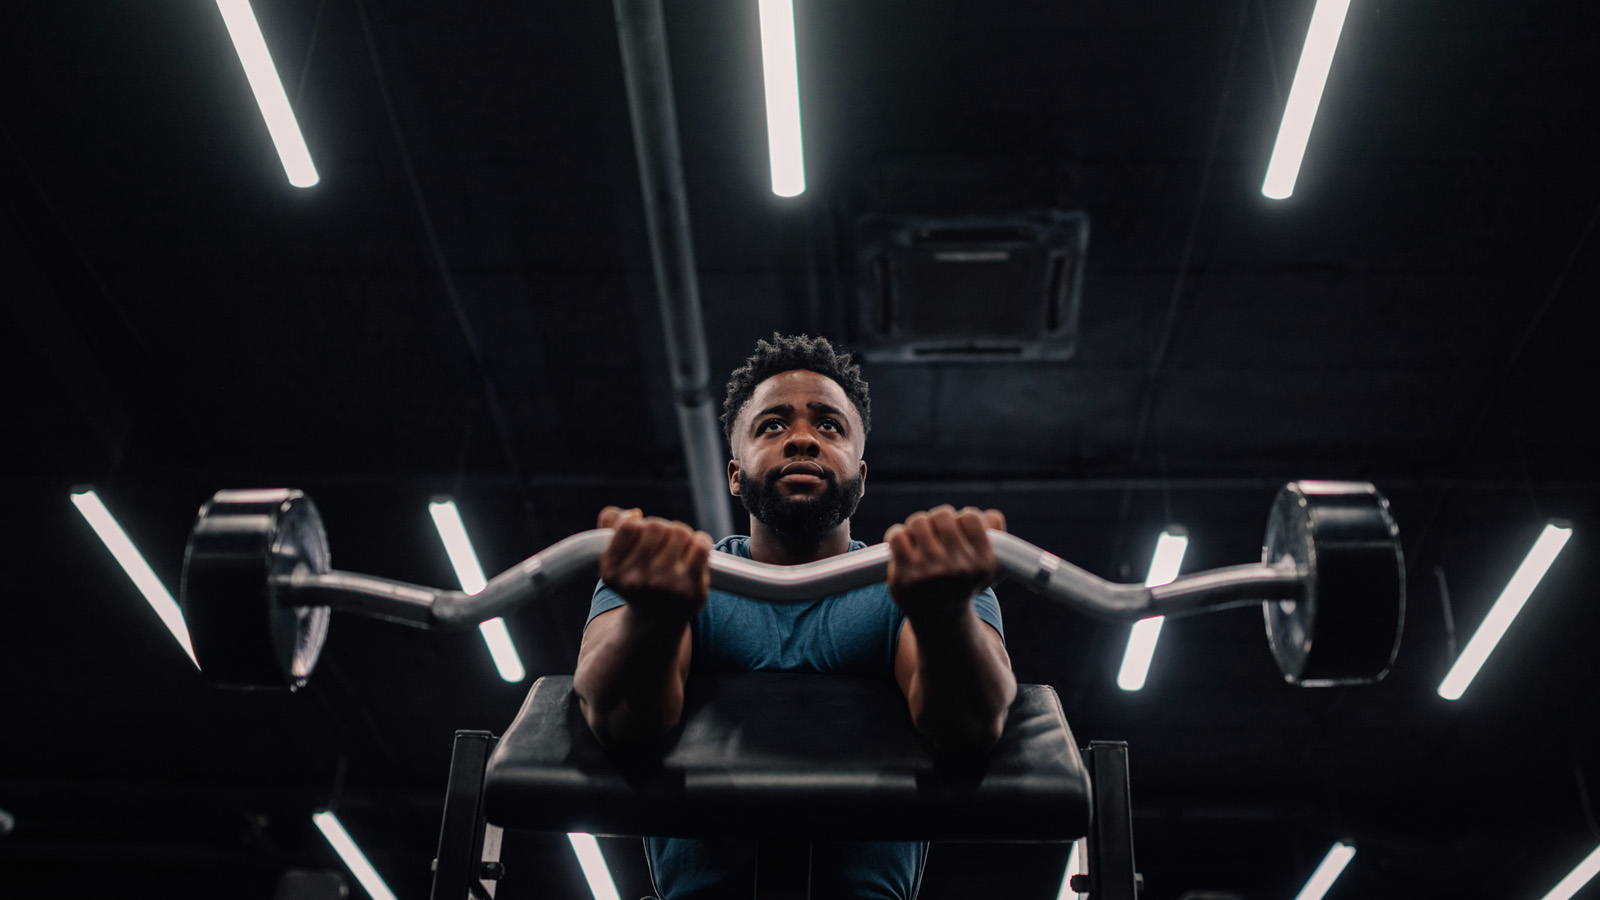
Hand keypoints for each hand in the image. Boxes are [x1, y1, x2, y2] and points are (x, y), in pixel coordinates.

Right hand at [597, 507, 712, 626]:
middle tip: (663, 543)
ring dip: (681, 535)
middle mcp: (637, 582)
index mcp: (612, 573)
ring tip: (678, 548)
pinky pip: (700, 546)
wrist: (657, 620)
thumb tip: (634, 513)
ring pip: (679, 532)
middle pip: (656, 527)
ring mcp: (666, 587)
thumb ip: (611, 525)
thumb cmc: (637, 578)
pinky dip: (701, 541)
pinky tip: (695, 550)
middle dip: (662, 530)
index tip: (641, 537)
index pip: (629, 526)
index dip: (638, 525)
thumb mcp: (615, 557)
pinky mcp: (692, 590)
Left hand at [884, 505, 1005, 622]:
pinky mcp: (906, 575)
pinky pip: (897, 535)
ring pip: (919, 522)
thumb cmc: (964, 582)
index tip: (957, 531)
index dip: (961, 520)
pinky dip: (897, 535)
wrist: (940, 618)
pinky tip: (903, 546)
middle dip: (937, 521)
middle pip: (942, 515)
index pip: (970, 517)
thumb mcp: (990, 565)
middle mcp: (959, 569)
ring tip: (919, 539)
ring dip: (917, 527)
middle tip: (936, 534)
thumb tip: (988, 516)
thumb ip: (996, 533)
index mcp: (983, 564)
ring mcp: (931, 572)